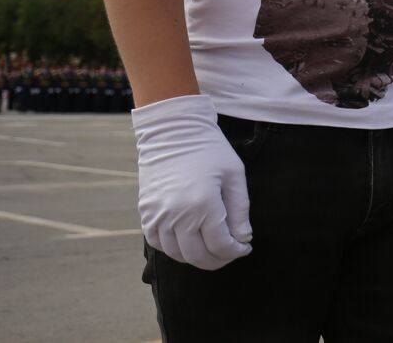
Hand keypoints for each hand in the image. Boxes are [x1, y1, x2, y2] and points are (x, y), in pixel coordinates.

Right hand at [132, 94, 252, 270]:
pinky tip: (189, 240)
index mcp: (203, 205)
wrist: (173, 132)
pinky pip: (158, 243)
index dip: (236, 251)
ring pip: (177, 254)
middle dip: (219, 260)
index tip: (245, 247)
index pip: (221, 246)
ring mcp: (158, 216)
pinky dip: (174, 249)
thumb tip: (243, 239)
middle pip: (199, 256)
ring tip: (212, 248)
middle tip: (230, 253)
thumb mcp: (234, 175)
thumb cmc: (210, 150)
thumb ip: (240, 210)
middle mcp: (177, 215)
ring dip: (197, 257)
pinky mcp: (146, 213)